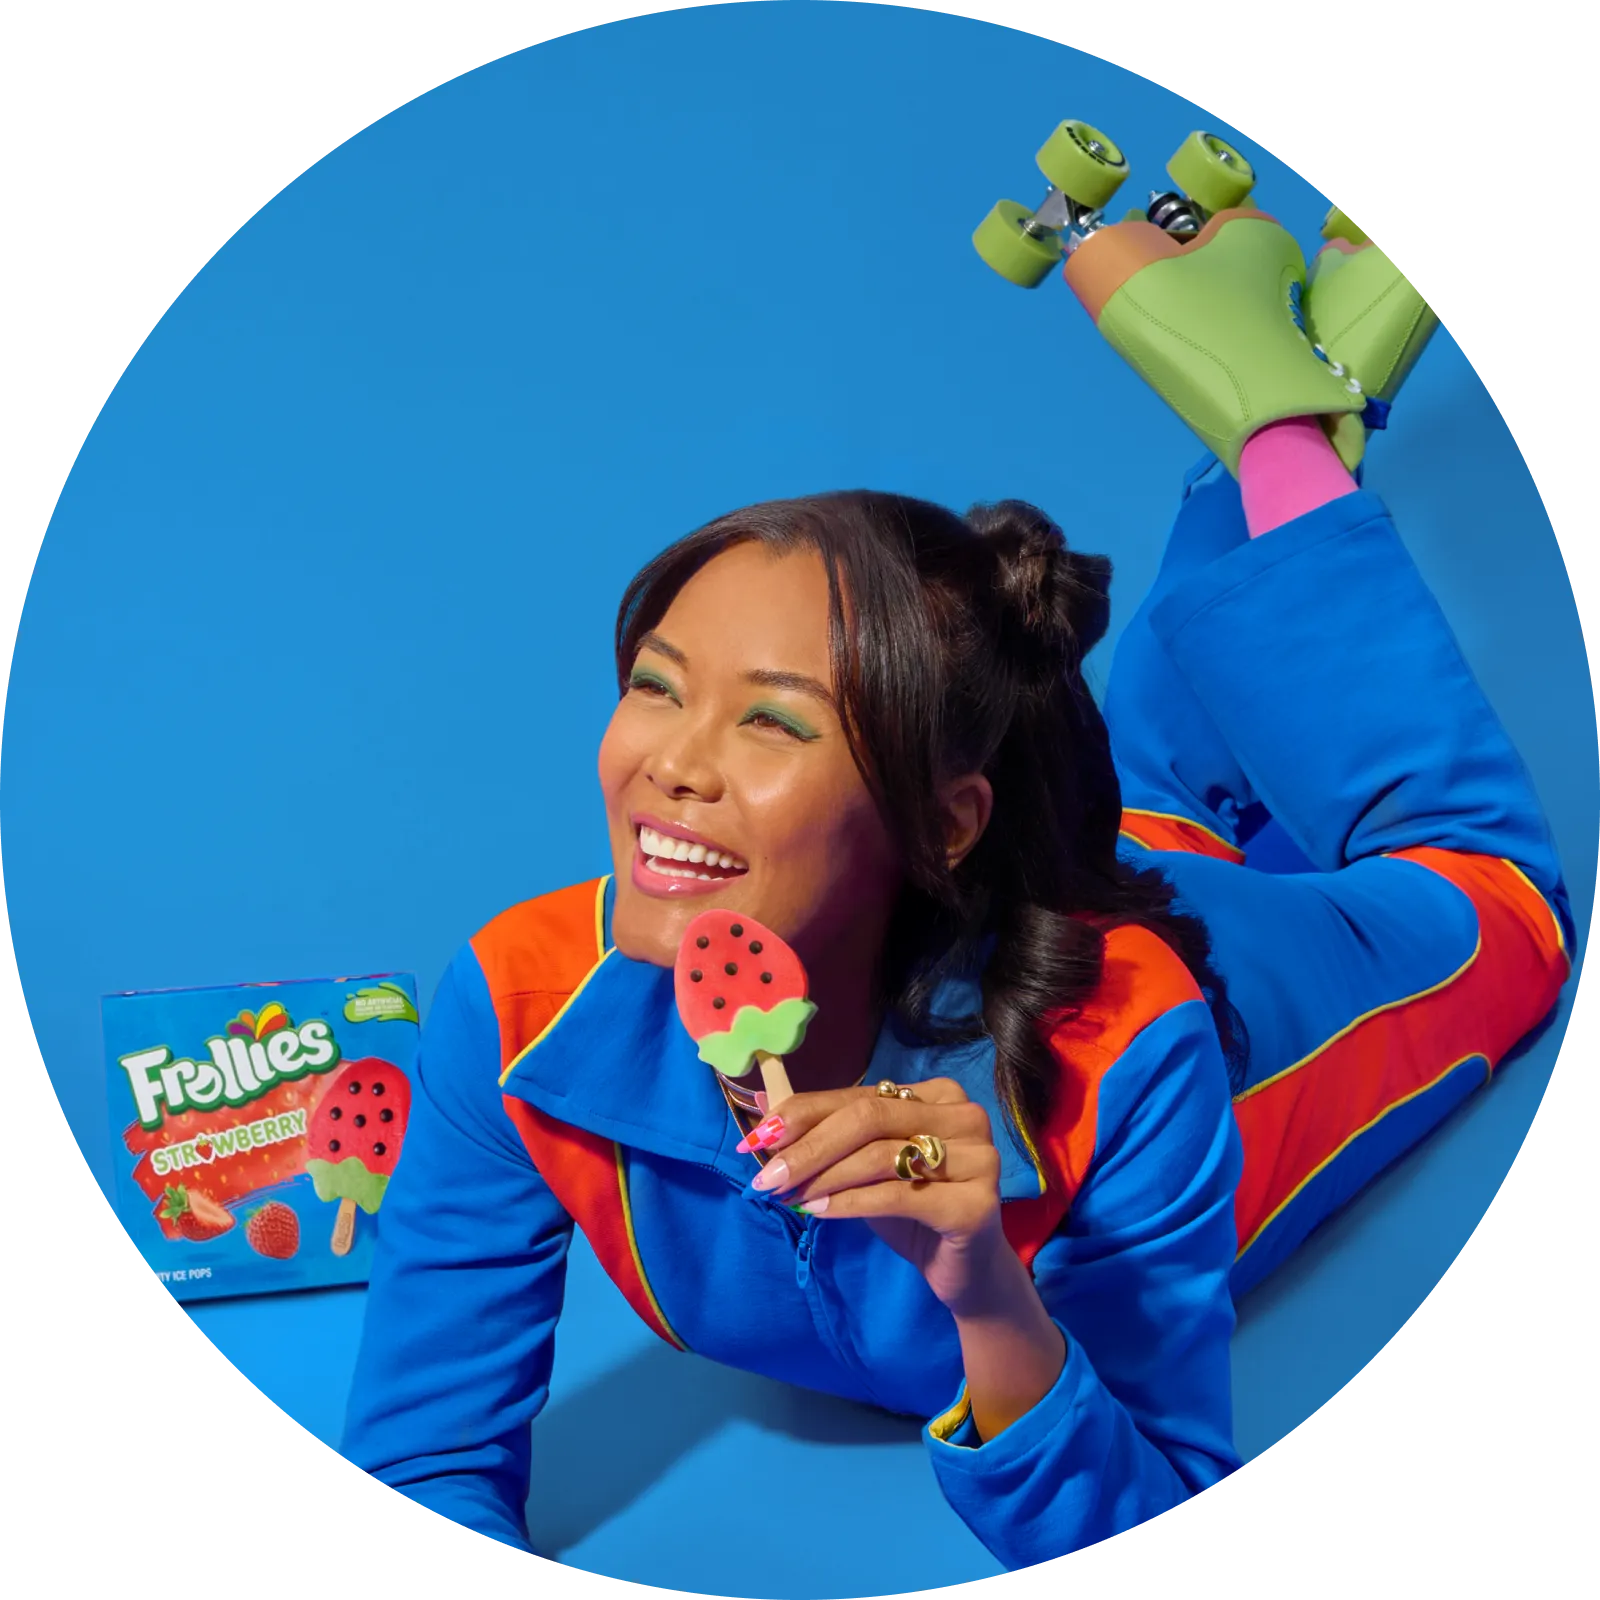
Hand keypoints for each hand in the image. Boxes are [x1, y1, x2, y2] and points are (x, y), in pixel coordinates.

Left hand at [741, 1078, 1015, 1314]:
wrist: (965, 1272)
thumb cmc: (912, 1211)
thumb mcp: (865, 1166)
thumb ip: (827, 1134)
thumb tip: (763, 1108)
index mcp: (939, 1094)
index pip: (859, 1093)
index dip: (803, 1113)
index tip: (757, 1138)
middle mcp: (965, 1116)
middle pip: (869, 1117)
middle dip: (809, 1147)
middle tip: (767, 1176)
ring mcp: (978, 1158)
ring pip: (881, 1155)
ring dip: (824, 1177)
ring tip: (789, 1196)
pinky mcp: (976, 1204)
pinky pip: (897, 1196)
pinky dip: (849, 1203)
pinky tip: (818, 1212)